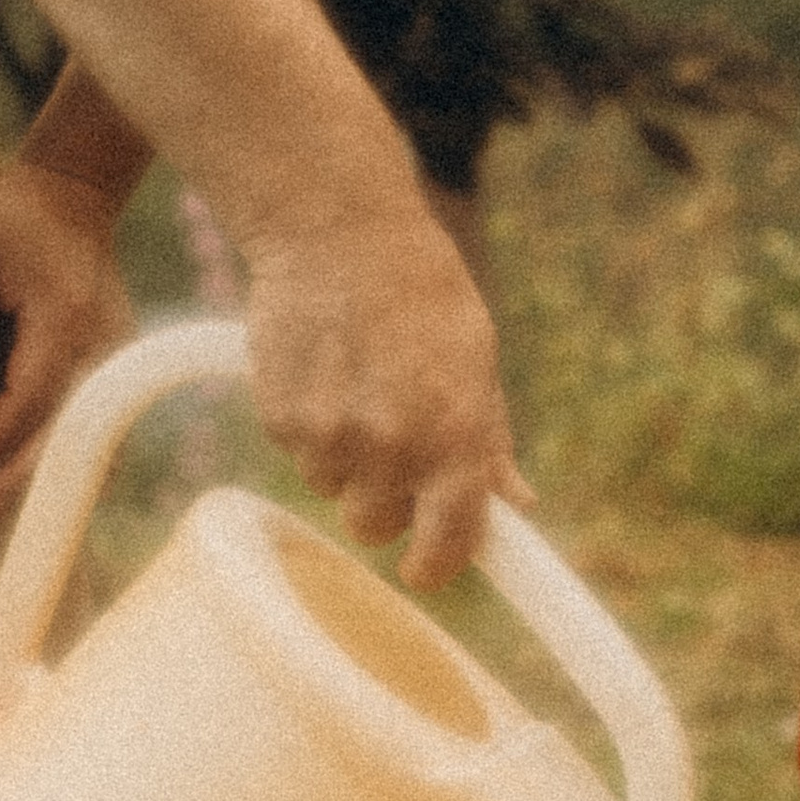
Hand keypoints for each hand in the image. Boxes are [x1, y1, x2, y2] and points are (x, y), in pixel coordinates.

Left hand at [0, 161, 137, 504]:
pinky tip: (56, 476)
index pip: (33, 390)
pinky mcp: (121, 358)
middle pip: (72, 421)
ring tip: (24, 508)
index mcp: (62, 311)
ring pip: (98, 426)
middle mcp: (100, 337)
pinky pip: (105, 415)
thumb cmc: (12, 219)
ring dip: (64, 469)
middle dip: (32, 471)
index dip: (0, 433)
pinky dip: (84, 449)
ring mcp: (118, 349)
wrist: (72, 196)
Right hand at [245, 208, 531, 588]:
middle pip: (374, 527)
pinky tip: (324, 373)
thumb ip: (490, 440)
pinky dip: (309, 429)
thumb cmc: (422, 291)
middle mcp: (392, 447)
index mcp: (455, 437)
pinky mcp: (281, 418)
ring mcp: (331, 437)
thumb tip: (518, 502)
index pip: (447, 543)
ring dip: (343, 462)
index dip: (434, 565)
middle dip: (384, 502)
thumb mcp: (476, 359)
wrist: (338, 232)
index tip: (425, 568)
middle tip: (390, 453)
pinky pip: (297, 454)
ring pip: (331, 490)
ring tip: (355, 392)